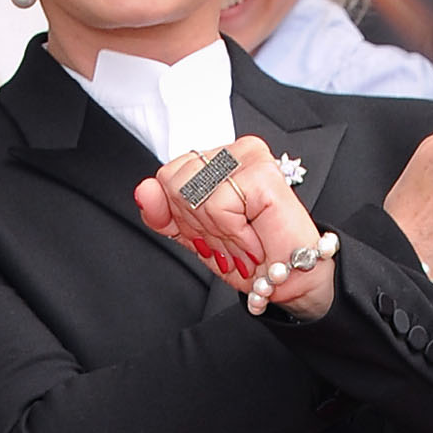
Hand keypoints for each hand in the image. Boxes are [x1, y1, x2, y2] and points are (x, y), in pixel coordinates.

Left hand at [132, 137, 336, 318]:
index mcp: (215, 160)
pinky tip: (253, 240)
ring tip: (242, 243)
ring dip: (218, 233)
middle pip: (175, 183)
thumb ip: (164, 214)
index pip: (166, 177)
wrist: (288, 281)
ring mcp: (249, 156)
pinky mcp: (263, 171)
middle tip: (229, 242)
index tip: (210, 236)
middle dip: (199, 226)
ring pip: (194, 193)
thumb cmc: (251, 257)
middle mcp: (232, 151)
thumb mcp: (194, 237)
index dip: (181, 216)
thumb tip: (144, 189)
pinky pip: (219, 203)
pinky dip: (234, 233)